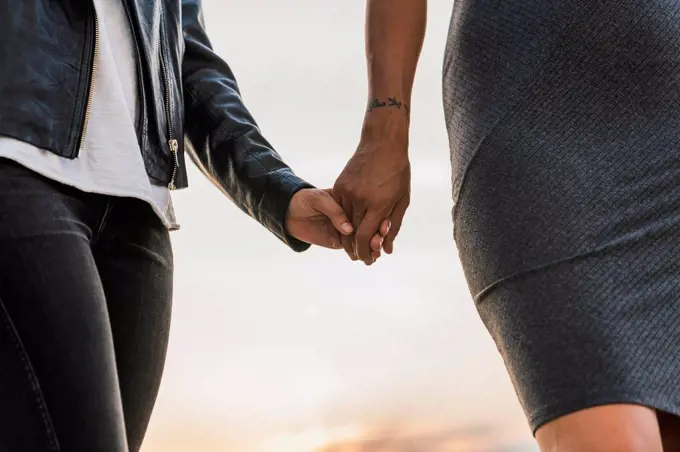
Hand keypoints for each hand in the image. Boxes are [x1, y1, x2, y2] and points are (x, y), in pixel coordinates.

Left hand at [285, 188, 388, 251]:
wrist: (289, 212)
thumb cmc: (304, 200)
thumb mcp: (319, 200)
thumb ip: (334, 211)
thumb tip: (348, 229)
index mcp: (349, 200)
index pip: (366, 208)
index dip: (376, 216)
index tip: (384, 223)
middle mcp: (350, 214)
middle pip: (368, 224)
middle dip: (377, 233)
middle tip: (382, 239)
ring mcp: (346, 228)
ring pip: (363, 238)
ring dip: (372, 245)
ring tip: (378, 251)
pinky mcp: (339, 240)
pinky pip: (352, 248)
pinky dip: (362, 253)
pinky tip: (370, 257)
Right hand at [332, 131, 409, 264]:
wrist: (382, 143)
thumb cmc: (397, 171)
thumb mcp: (401, 200)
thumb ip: (393, 226)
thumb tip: (386, 250)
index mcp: (378, 204)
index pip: (365, 237)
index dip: (365, 251)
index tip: (367, 259)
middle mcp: (360, 199)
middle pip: (352, 233)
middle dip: (356, 249)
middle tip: (360, 259)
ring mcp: (347, 192)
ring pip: (343, 222)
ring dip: (348, 238)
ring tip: (354, 247)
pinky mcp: (339, 185)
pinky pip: (339, 209)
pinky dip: (343, 220)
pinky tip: (348, 228)